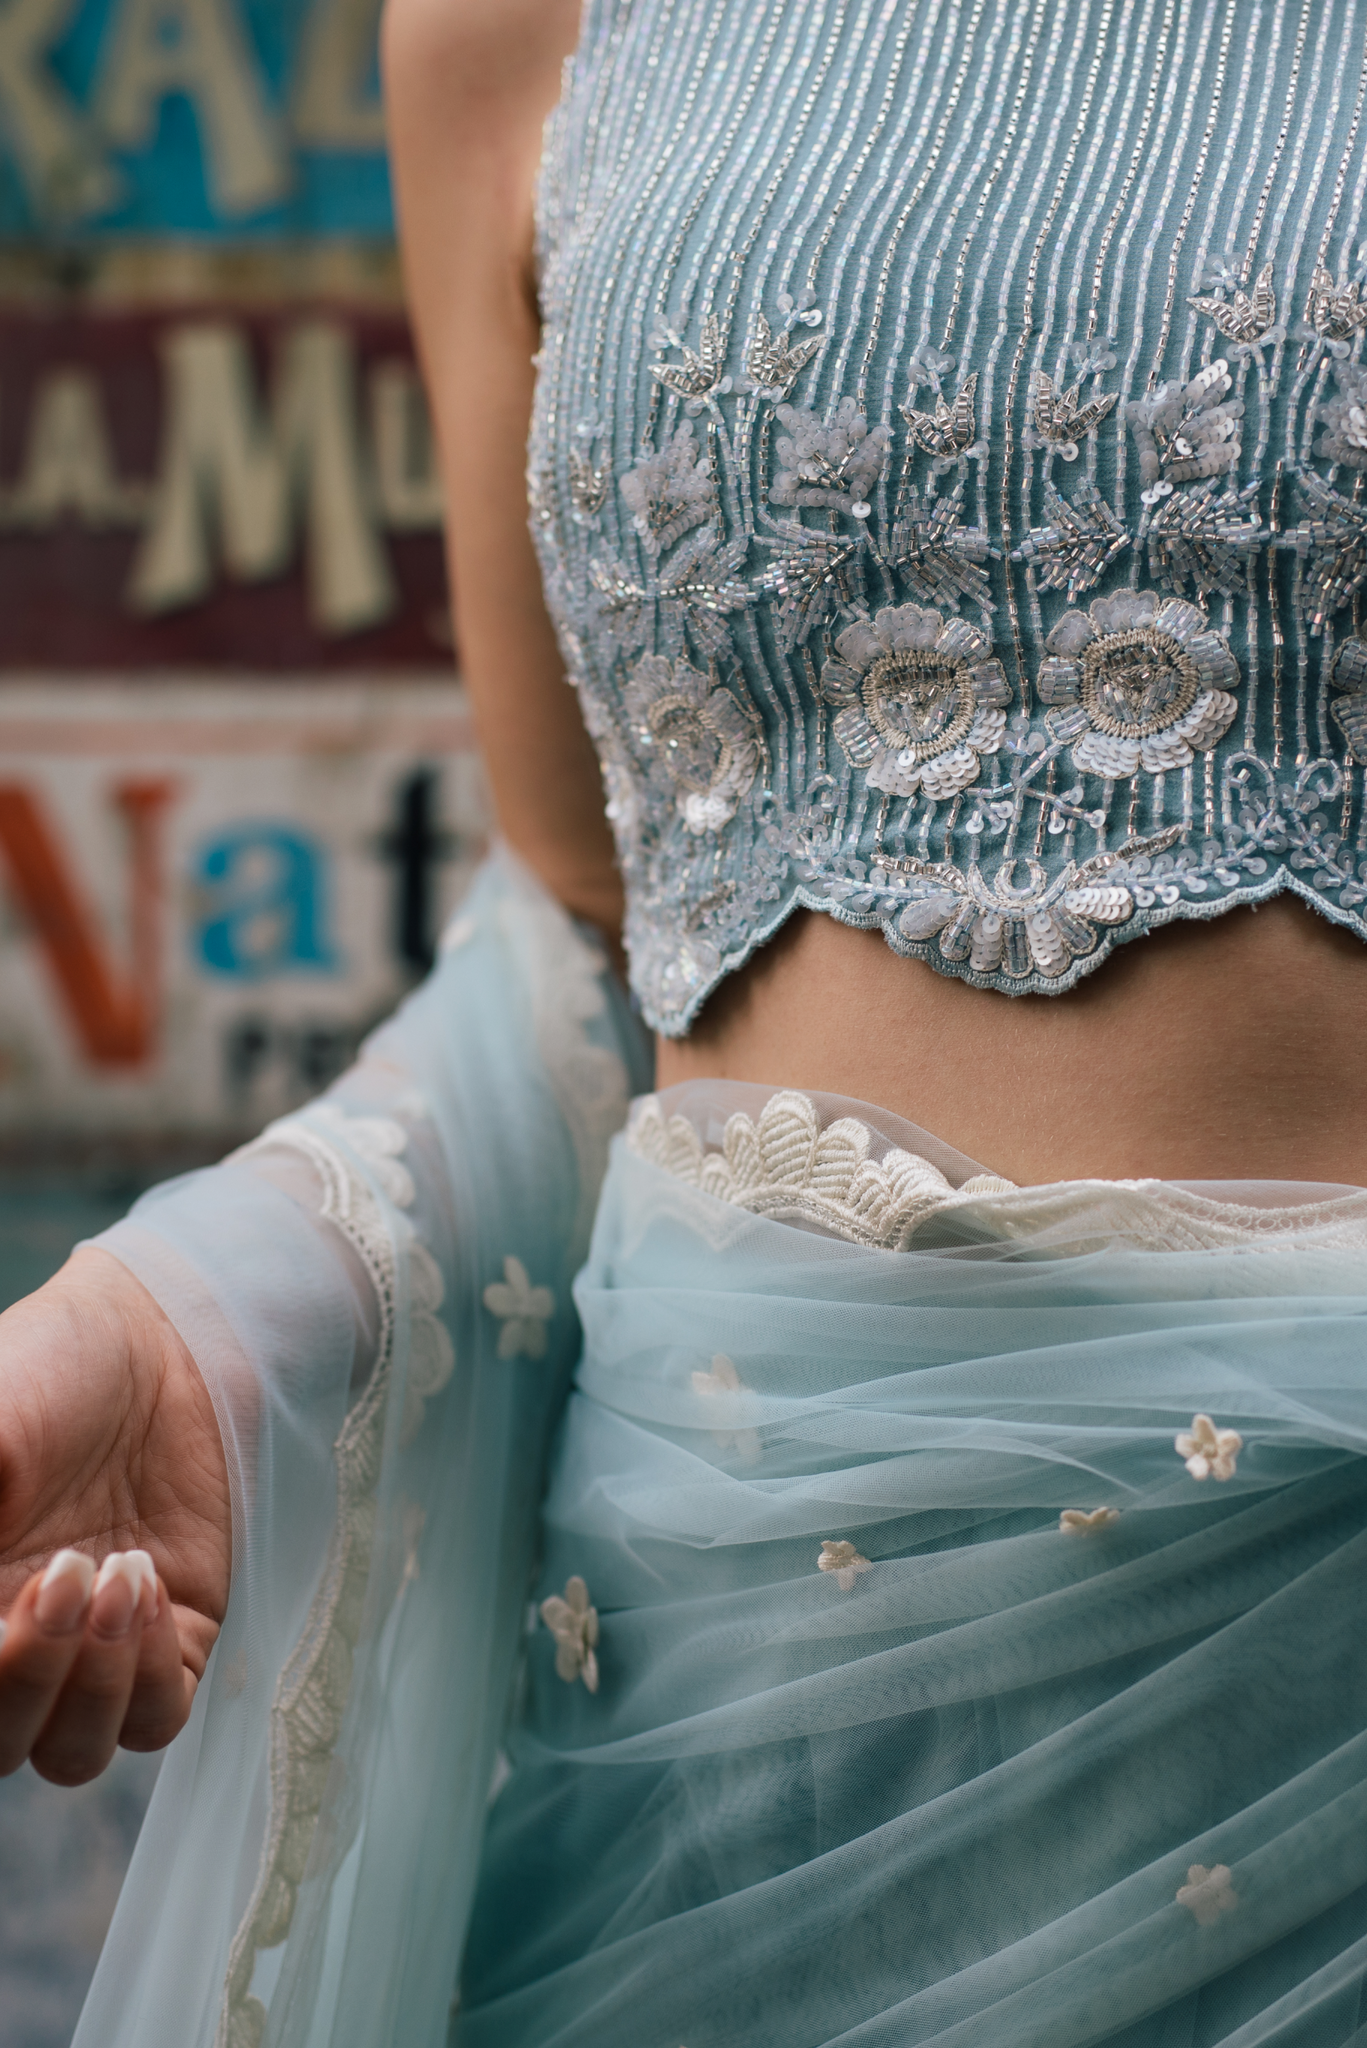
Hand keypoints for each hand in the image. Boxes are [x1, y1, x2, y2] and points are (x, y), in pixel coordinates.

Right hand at [0, 1247, 231, 1784]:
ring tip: (117, 1573)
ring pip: (70, 1752)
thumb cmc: (50, 1368)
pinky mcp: (174, 1637)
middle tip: (61, 1571)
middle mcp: (14, 1640)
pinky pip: (155, 1718)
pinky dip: (146, 1677)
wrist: (168, 1338)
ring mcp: (93, 1649)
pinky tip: (146, 1584)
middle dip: (23, 1679)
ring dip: (90, 1684)